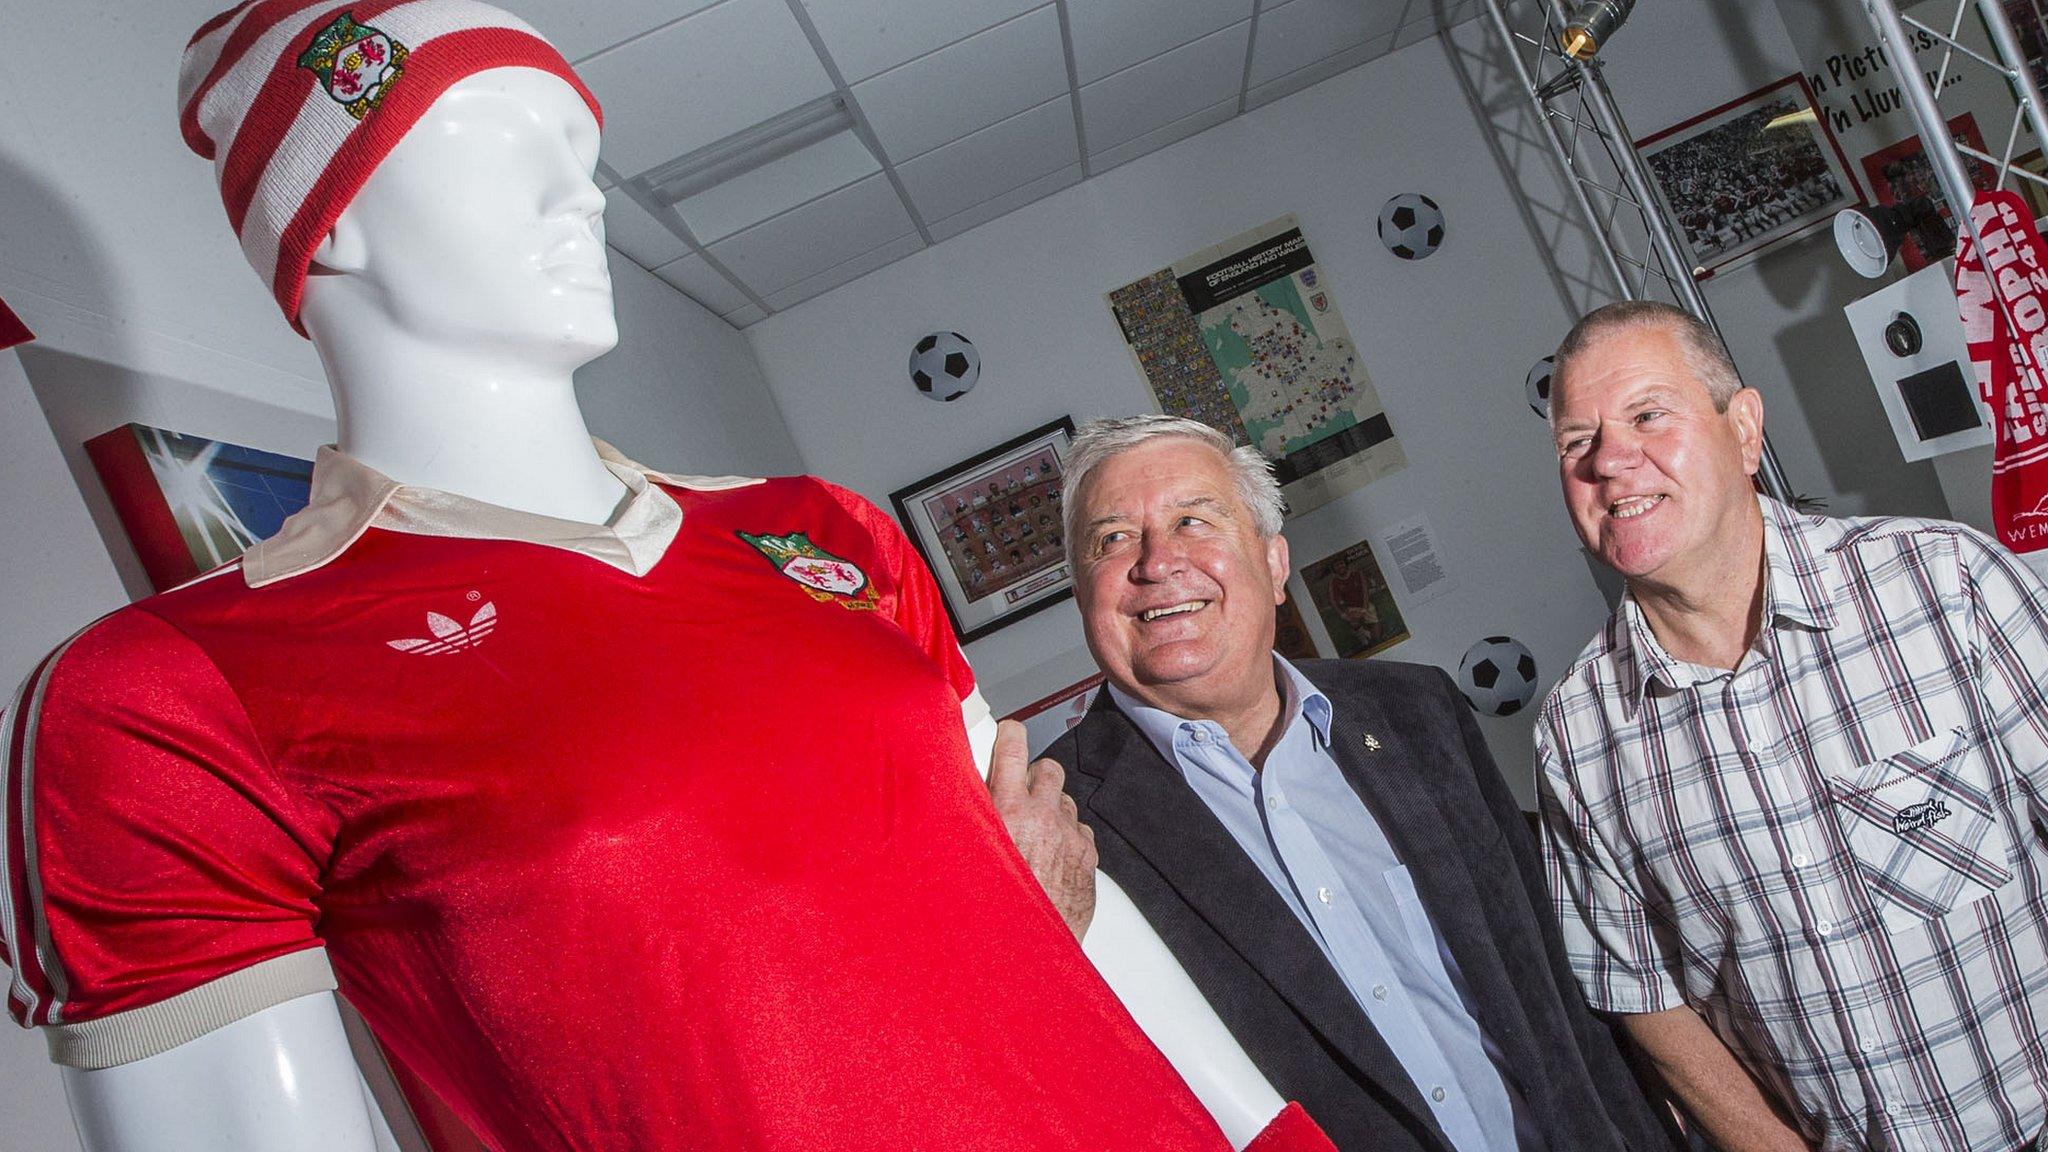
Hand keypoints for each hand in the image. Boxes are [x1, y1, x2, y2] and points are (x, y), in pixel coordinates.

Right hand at [987, 719, 1096, 940]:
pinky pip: (1081, 831)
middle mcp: (1043, 817)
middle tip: (1019, 794)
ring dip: (1052, 810)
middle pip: (1049, 769)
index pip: (1013, 745)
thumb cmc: (991, 911)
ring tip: (1033, 836)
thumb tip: (958, 798)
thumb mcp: (965, 855)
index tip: (1006, 735)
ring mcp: (1070, 837)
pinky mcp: (1088, 858)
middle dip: (1035, 777)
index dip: (1009, 735)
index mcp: (1006, 809)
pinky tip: (1050, 858)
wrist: (1023, 956)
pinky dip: (1068, 838)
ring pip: (1067, 801)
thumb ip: (966, 819)